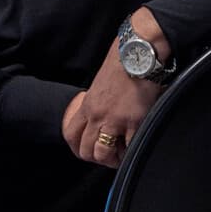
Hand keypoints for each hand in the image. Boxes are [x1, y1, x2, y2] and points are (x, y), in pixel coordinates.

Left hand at [61, 11, 166, 168]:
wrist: (139, 53)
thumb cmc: (123, 61)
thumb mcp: (101, 83)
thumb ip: (98, 101)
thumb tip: (103, 113)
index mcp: (88, 104)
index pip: (71, 134)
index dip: (78, 147)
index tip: (88, 150)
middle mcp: (98, 115)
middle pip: (86, 149)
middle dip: (96, 158)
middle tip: (108, 156)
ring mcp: (115, 120)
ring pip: (103, 153)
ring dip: (112, 159)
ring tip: (122, 155)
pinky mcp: (135, 121)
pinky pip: (129, 147)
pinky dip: (131, 151)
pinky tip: (135, 145)